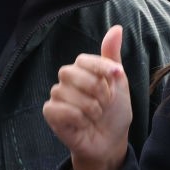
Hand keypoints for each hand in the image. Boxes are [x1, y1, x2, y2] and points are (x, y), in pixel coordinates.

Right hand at [42, 25, 131, 169]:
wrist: (111, 141)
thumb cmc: (115, 112)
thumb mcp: (119, 83)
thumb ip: (112, 57)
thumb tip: (117, 28)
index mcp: (83, 69)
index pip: (84, 59)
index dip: (101, 67)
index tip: (117, 76)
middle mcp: (67, 79)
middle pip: (72, 73)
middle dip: (96, 90)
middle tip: (106, 103)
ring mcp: (57, 95)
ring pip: (67, 93)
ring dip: (90, 108)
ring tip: (96, 116)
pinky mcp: (50, 113)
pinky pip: (58, 109)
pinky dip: (76, 118)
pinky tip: (82, 124)